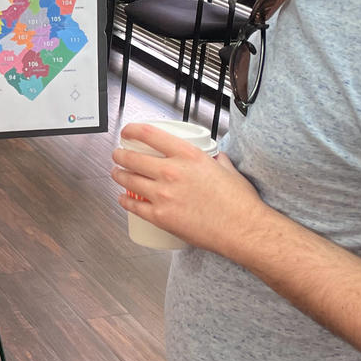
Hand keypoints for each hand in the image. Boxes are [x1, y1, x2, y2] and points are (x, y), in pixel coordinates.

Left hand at [111, 122, 268, 257]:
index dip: (132, 130)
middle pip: (133, 158)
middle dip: (120, 155)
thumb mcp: (227, 168)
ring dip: (118, 175)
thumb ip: (216, 159)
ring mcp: (163, 195)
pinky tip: (123, 198)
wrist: (243, 229)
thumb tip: (213, 157)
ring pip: (128, 180)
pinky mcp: (161, 217)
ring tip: (116, 173)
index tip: (127, 131)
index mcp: (188, 156)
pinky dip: (124, 201)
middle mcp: (172, 172)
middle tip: (118, 155)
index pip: (150, 135)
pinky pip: (134, 206)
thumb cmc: (239, 202)